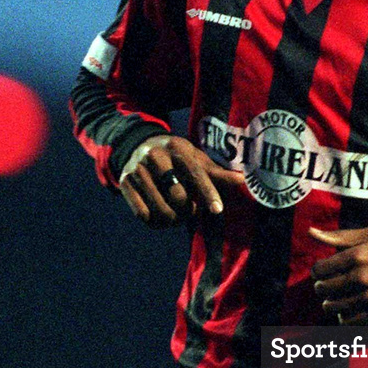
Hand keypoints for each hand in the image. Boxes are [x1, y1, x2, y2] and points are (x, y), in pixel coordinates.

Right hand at [119, 135, 244, 225]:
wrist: (138, 146)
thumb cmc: (177, 157)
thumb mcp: (196, 159)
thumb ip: (216, 172)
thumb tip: (242, 181)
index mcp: (177, 147)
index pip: (196, 173)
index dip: (208, 193)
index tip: (218, 210)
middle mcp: (155, 155)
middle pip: (178, 195)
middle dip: (188, 210)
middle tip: (191, 211)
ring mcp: (137, 168)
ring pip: (160, 208)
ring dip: (173, 219)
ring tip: (177, 217)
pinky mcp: (124, 182)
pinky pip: (142, 214)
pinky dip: (155, 222)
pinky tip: (160, 218)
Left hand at [309, 226, 367, 323]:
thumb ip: (339, 236)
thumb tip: (311, 232)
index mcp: (357, 255)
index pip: (320, 269)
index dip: (317, 270)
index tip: (321, 270)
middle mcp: (361, 277)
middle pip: (324, 288)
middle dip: (321, 286)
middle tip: (326, 284)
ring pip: (333, 306)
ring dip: (329, 302)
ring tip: (334, 298)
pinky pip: (348, 321)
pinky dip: (343, 316)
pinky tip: (347, 308)